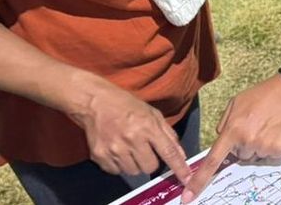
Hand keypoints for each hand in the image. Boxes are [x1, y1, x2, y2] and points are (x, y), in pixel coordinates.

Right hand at [69, 79, 192, 180]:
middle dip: (151, 161)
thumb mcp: (152, 113)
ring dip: (135, 163)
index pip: (168, 152)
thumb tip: (180, 154)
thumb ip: (168, 134)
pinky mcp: (100, 156)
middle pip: (150, 167)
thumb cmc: (126, 105)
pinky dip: (119, 164)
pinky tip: (117, 150)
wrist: (94, 102)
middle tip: (144, 149)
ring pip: (134, 171)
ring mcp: (114, 149)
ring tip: (129, 148)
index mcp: (147, 126)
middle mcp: (131, 139)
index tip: (186, 178)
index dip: (179, 167)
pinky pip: (117, 172)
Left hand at [182, 75, 280, 200]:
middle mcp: (248, 141)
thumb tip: (221, 140)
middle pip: (240, 156)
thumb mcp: (236, 102)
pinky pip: (270, 157)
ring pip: (255, 157)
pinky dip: (273, 147)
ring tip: (268, 126)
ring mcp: (265, 147)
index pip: (213, 160)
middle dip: (244, 145)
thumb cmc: (263, 95)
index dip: (200, 180)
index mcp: (234, 129)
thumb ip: (224, 124)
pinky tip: (278, 131)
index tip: (189, 196)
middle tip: (256, 126)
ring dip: (259, 146)